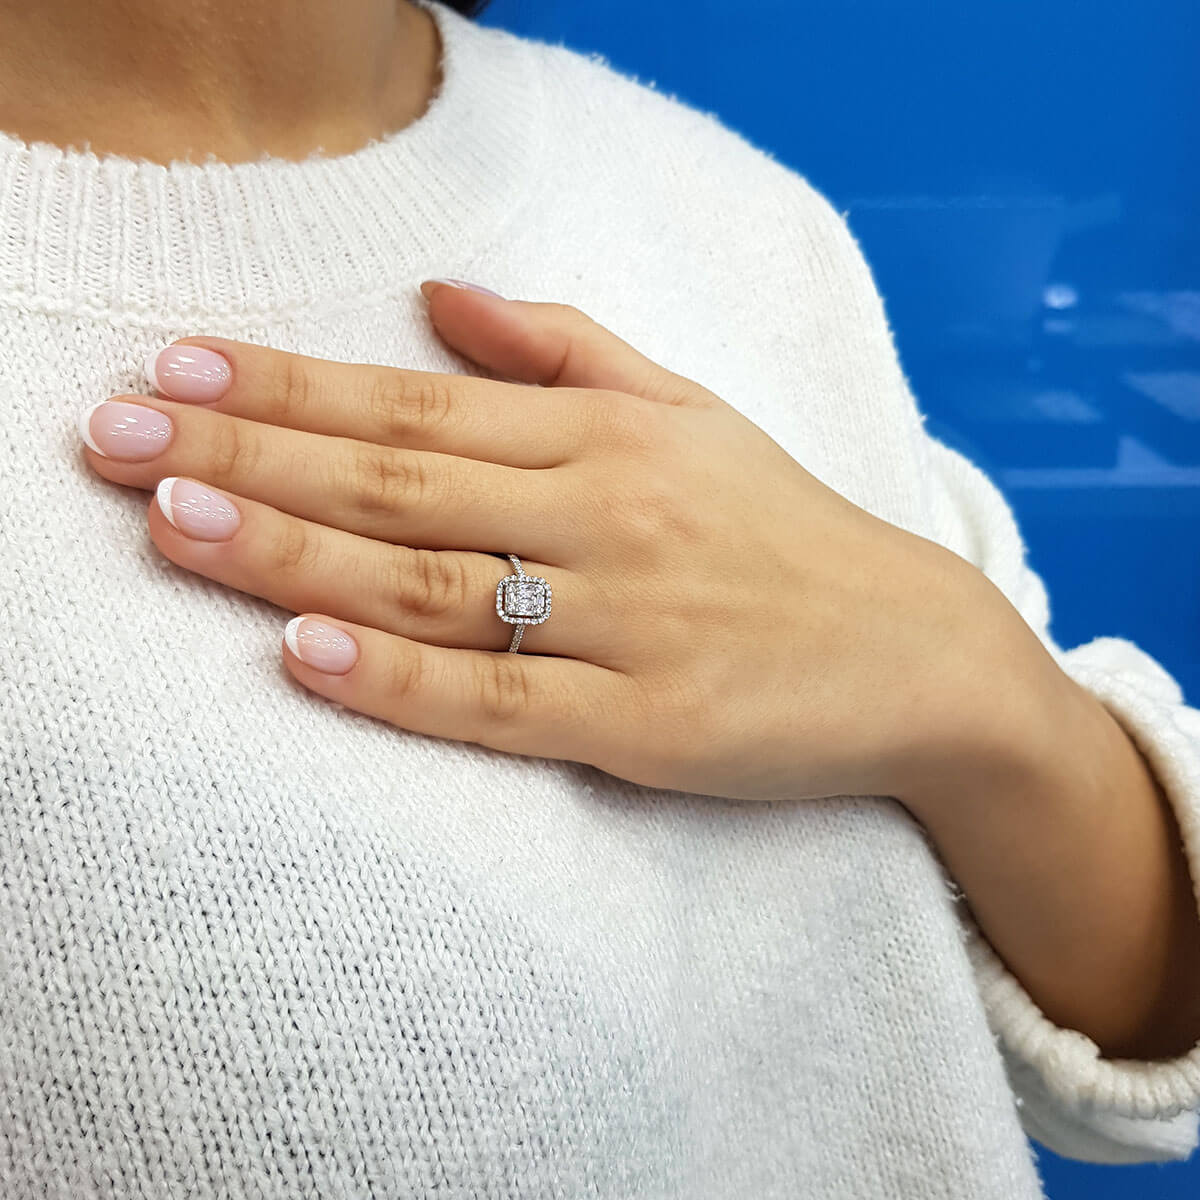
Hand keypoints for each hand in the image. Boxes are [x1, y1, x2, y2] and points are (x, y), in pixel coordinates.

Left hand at [79, 280, 991, 802]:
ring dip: (293, 554)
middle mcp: (607, 519)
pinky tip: (308, 654)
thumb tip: (444, 294)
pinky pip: (502, 702)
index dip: (289, 388)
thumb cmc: (787, 533)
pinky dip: (401, 680)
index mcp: (609, 440)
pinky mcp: (647, 727)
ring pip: (431, 584)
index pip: (417, 403)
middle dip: (247, 457)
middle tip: (114, 439)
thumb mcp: (693, 413)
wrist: (917, 654)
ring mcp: (625, 626)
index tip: (176, 370)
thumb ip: (568, 350)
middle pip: (398, 482)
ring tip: (169, 526)